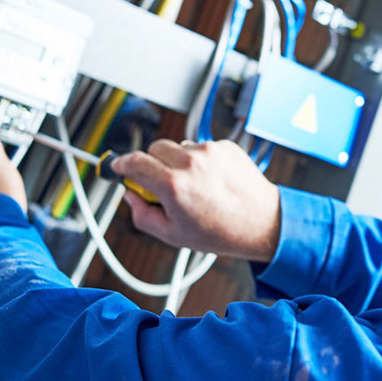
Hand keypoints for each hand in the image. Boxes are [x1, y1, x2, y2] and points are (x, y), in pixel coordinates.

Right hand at [111, 139, 280, 260]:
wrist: (262, 222)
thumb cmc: (221, 232)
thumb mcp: (173, 235)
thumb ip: (142, 215)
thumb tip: (130, 196)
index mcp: (173, 185)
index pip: (134, 162)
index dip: (121, 164)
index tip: (118, 166)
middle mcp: (190, 162)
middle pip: (153, 149)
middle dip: (151, 163)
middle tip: (161, 184)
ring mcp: (209, 151)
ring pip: (178, 147)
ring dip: (177, 161)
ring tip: (194, 185)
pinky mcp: (225, 145)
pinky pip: (200, 147)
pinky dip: (200, 160)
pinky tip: (211, 180)